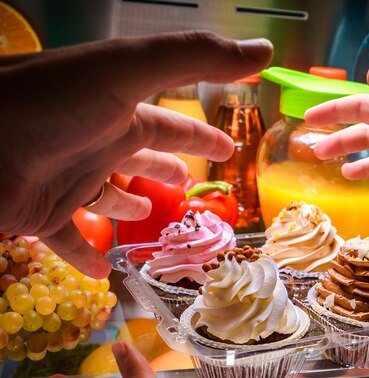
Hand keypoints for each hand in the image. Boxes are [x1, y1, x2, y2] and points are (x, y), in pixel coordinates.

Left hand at [0, 32, 272, 276]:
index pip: (171, 124)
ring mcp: (69, 179)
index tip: (227, 149)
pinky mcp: (44, 214)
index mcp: (119, 111)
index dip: (201, 136)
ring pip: (108, 198)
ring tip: (150, 218)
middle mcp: (96, 143)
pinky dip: (90, 257)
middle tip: (189, 185)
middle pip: (140, 159)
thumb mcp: (129, 71)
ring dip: (128, 208)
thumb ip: (194, 59)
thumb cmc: (54, 105)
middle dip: (167, 169)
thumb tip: (263, 51)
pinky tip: (108, 273)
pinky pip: (72, 241)